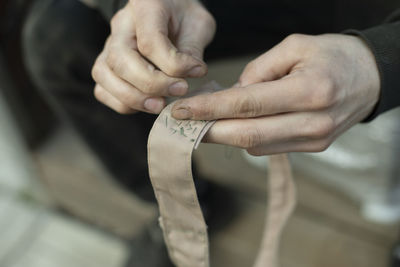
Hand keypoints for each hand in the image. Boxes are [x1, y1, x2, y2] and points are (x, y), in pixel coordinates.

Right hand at [92, 0, 215, 113]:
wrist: (173, 15)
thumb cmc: (185, 18)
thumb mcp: (198, 25)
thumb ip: (193, 49)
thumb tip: (191, 74)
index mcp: (145, 6)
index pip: (149, 41)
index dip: (173, 64)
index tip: (197, 71)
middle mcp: (120, 25)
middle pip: (120, 59)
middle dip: (151, 84)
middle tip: (179, 90)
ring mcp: (109, 46)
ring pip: (104, 75)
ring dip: (133, 98)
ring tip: (161, 104)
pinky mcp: (107, 66)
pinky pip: (102, 90)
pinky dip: (123, 103)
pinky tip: (147, 103)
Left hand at [171, 34, 379, 154]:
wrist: (370, 77)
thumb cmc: (332, 56)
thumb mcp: (294, 46)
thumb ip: (258, 70)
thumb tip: (232, 94)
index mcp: (310, 91)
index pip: (247, 105)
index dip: (210, 109)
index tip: (181, 111)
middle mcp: (313, 122)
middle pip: (248, 135)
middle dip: (209, 131)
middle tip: (182, 123)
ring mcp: (314, 140)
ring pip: (255, 146)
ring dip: (225, 136)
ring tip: (204, 122)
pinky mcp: (313, 148)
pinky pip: (269, 148)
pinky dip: (246, 138)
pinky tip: (234, 125)